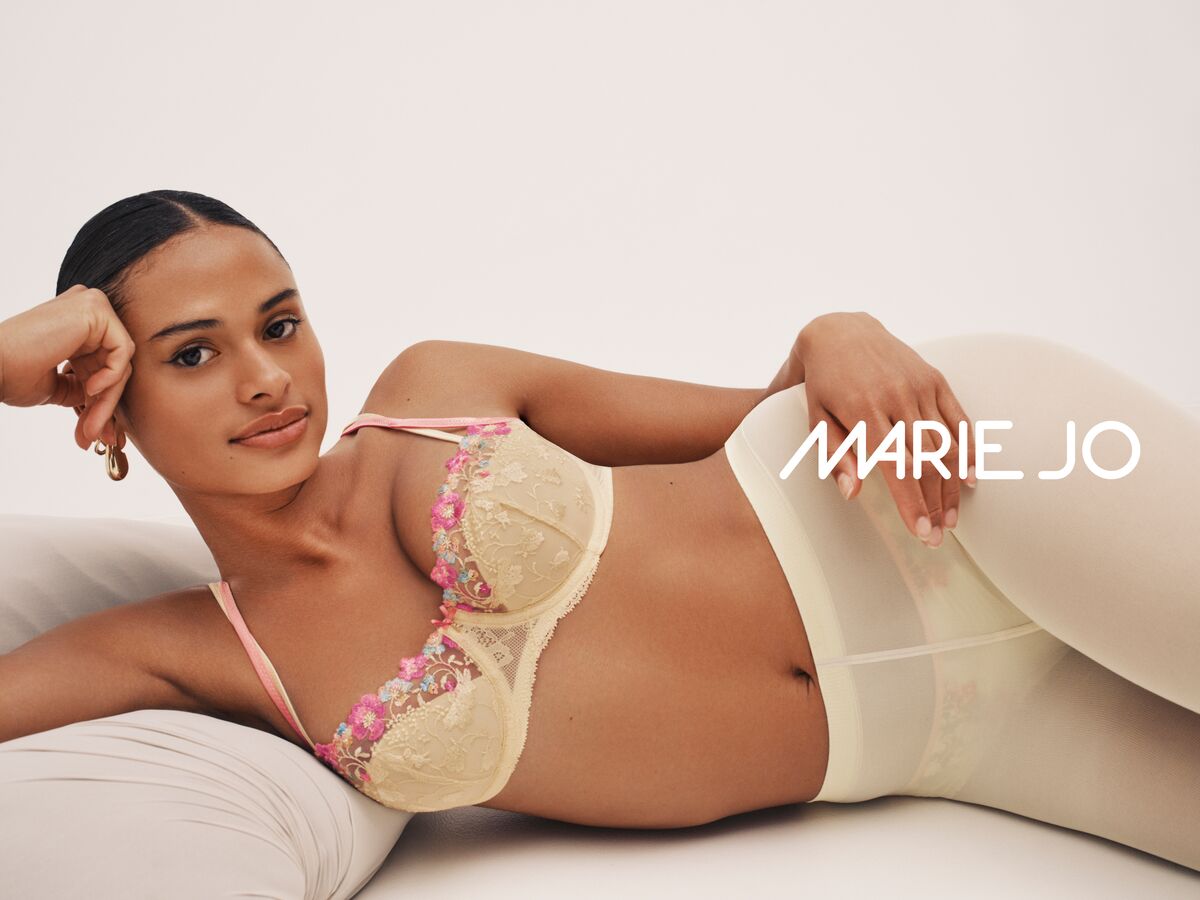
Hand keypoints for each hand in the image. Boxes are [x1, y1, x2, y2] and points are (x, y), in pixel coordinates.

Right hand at [0, 284, 135, 448]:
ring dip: (107, 399)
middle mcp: (85, 311)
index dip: (101, 401)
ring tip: (90, 425)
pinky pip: (122, 350)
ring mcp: (91, 306)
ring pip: (119, 362)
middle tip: (98, 436)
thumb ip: (83, 389)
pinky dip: (111, 376)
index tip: (93, 431)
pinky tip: (90, 389)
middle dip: (106, 404)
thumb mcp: (56, 387)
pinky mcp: (95, 309)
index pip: (101, 365)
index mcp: (75, 326)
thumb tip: (104, 406)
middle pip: (113, 364)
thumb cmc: (12, 373)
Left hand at [796, 312, 976, 546]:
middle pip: (925, 461)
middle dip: (933, 503)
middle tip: (937, 537)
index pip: (894, 466)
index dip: (910, 502)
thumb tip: (852, 494)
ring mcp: (919, 386)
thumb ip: (835, 457)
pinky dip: (968, 450)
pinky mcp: (935, 379)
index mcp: (863, 410)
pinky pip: (959, 419)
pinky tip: (969, 479)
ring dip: (951, 486)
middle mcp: (896, 397)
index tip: (919, 533)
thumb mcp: (816, 420)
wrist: (841, 332)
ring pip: (945, 444)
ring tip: (951, 519)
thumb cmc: (824, 384)